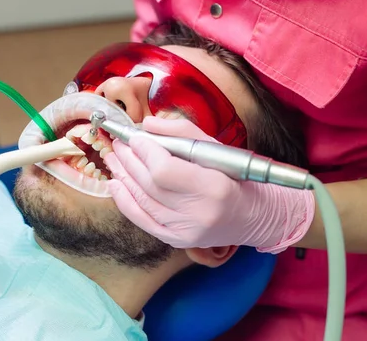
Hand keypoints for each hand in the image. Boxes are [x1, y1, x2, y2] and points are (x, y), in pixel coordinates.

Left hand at [103, 116, 314, 251]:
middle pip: (149, 184)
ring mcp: (185, 232)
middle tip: (119, 142)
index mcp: (214, 187)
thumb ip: (181, 133)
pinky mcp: (176, 241)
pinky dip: (124, 202)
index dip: (144, 151)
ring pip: (142, 201)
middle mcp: (198, 214)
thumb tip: (146, 125)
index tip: (134, 136)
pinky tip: (114, 184)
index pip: (164, 170)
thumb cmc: (235, 177)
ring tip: (113, 156)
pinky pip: (142, 221)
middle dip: (129, 159)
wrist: (253, 216)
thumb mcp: (216, 148)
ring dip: (122, 176)